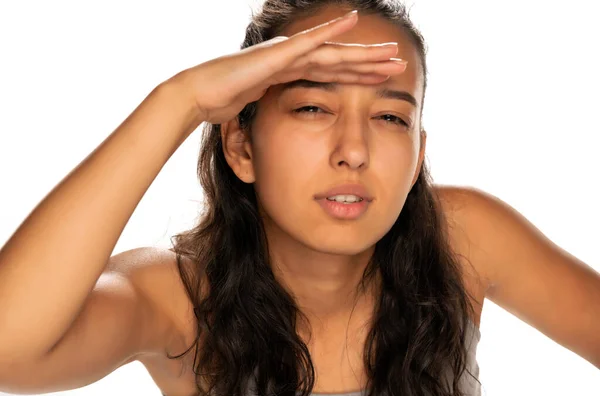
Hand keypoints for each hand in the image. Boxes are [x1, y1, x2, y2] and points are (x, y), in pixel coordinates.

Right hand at [169, 10, 407, 123]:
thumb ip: (272, 105)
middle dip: (371, 63)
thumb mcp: (257, 107)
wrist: (198, 94)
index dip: (359, 75)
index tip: (383, 79)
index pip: (333, 75)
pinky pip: (308, 41)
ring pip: (333, 52)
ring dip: (363, 52)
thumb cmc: (222, 102)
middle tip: (400, 64)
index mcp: (291, 74)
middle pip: (340, 61)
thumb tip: (284, 120)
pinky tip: (352, 20)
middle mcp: (293, 60)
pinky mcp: (276, 54)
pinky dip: (330, 30)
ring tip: (392, 52)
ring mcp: (286, 54)